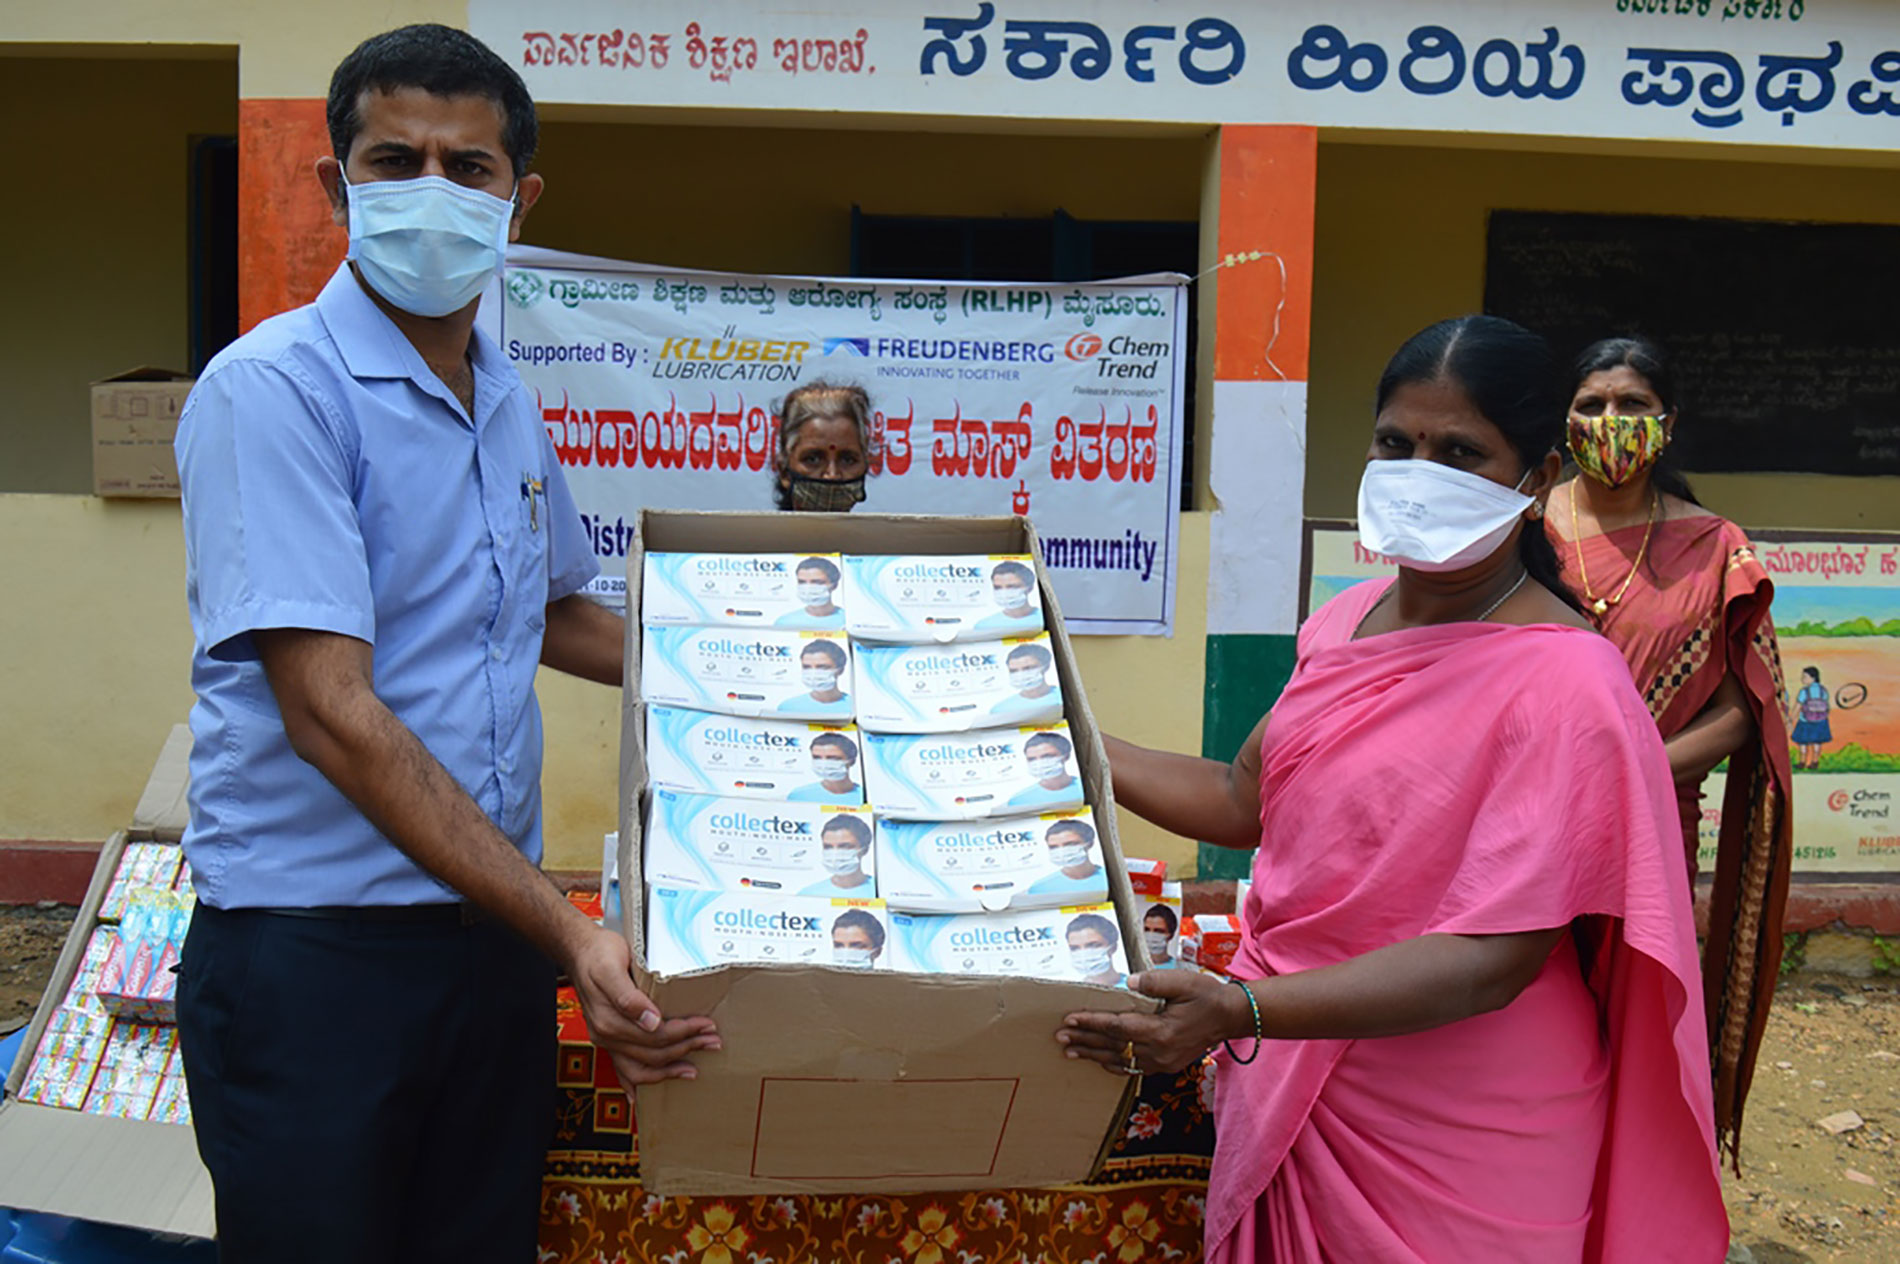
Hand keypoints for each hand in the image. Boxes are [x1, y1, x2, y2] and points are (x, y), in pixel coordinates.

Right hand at [567, 925, 719, 1087]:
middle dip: (686, 1048)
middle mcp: (607, 1035)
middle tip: (712, 1042)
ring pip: (640, 1068)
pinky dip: (634, 1084)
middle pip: (653, 1053)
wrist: (578, 952)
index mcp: (609, 1020)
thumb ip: (628, 997)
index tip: (706, 1025)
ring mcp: (607, 1040)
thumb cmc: (597, 954)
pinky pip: (622, 1069)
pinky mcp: (609, 1039)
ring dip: (668, 1070)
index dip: (684, 1032)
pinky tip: (641, 1096)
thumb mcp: (610, 968)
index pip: (656, 1035)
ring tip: (693, 1070)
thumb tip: (650, 1021)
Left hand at [1056, 969, 1246, 1074]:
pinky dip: (1114, 1064)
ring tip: (1070, 1052)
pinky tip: (1100, 1061)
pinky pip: (1134, 1068)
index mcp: (1162, 1030)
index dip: (1091, 1023)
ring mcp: (1163, 1062)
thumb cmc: (1207, 995)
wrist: (1231, 1017)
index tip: (1070, 1019)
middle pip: (1113, 1047)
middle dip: (1084, 1041)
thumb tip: (1129, 982)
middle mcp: (1159, 1051)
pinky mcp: (1166, 1065)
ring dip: (1094, 1055)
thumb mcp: (1183, 981)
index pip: (1118, 1027)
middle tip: (1060, 1038)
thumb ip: (1154, 983)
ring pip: (1121, 1060)